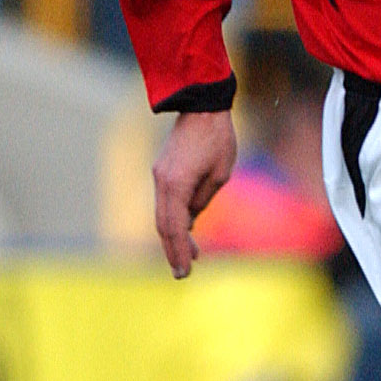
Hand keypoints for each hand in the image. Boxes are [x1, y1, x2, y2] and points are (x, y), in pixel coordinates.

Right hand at [152, 109, 236, 279]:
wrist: (202, 107)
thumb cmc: (217, 139)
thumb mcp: (220, 175)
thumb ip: (203, 200)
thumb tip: (191, 220)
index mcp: (176, 185)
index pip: (175, 227)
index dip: (179, 251)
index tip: (184, 271)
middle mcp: (162, 182)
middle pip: (163, 225)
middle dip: (172, 250)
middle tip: (183, 273)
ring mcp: (159, 175)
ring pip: (162, 215)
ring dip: (174, 236)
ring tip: (190, 256)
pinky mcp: (163, 170)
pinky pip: (165, 202)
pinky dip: (173, 219)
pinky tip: (187, 230)